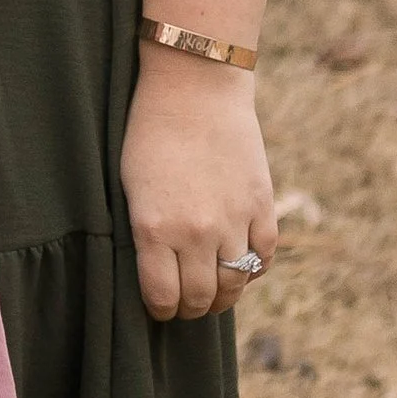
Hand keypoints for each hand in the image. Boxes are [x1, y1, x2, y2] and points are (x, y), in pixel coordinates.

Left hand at [119, 45, 277, 320]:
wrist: (195, 87)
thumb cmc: (149, 132)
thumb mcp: (131, 186)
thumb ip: (146, 233)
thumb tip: (158, 272)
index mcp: (153, 228)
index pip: (163, 297)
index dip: (161, 310)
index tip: (160, 308)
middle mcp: (195, 232)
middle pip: (200, 298)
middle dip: (190, 308)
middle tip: (186, 304)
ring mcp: (233, 220)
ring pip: (234, 284)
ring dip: (223, 296)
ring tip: (214, 292)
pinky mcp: (262, 206)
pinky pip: (264, 257)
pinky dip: (254, 268)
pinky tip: (241, 264)